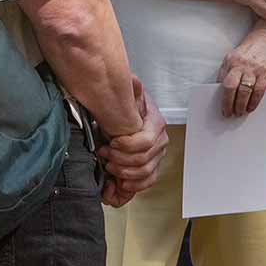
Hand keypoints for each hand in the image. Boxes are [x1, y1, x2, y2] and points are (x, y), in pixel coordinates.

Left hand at [98, 78, 168, 206]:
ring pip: (145, 172)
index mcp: (156, 123)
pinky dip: (133, 185)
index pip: (145, 141)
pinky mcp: (152, 167)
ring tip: (109, 165)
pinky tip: (119, 181)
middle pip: (144, 159)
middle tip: (104, 153)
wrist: (127, 118)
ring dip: (124, 172)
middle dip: (120, 159)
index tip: (111, 142)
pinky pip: (148, 181)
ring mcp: (157, 156)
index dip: (127, 145)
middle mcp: (160, 141)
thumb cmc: (126, 108)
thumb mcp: (127, 95)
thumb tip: (133, 81)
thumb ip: (131, 89)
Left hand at [218, 21, 265, 116]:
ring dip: (240, 106)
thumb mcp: (237, 54)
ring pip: (243, 92)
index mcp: (231, 59)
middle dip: (227, 104)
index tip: (219, 105)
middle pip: (230, 88)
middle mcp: (241, 64)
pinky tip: (251, 107)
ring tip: (239, 112)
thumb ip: (231, 69)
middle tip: (228, 113)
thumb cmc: (255, 45)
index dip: (219, 95)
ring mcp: (254, 69)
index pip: (221, 81)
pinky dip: (254, 102)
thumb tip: (225, 88)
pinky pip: (258, 92)